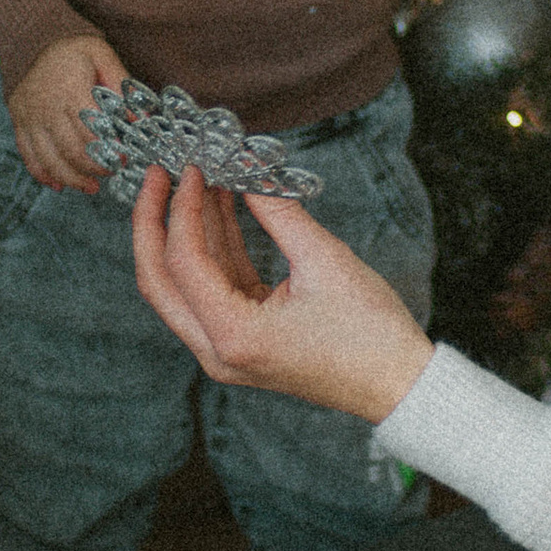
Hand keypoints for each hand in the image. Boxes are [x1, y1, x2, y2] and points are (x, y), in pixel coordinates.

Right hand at [8, 32, 125, 192]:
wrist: (30, 37)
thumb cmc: (72, 48)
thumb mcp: (102, 55)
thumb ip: (122, 85)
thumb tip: (141, 117)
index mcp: (71, 90)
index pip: (92, 132)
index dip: (110, 152)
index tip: (125, 160)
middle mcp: (47, 107)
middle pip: (71, 151)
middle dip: (95, 169)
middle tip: (111, 173)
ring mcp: (29, 117)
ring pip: (49, 160)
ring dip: (72, 179)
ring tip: (91, 187)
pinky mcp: (18, 122)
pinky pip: (29, 156)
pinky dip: (44, 174)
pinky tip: (60, 184)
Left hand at [132, 168, 433, 425]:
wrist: (396, 382)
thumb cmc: (370, 333)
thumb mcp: (324, 260)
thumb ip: (278, 212)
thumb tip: (247, 171)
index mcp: (234, 337)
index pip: (184, 262)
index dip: (184, 208)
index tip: (193, 168)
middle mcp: (217, 351)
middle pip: (159, 281)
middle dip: (153, 223)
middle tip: (158, 175)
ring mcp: (225, 350)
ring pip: (181, 285)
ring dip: (187, 231)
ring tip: (198, 180)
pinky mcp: (240, 340)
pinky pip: (212, 289)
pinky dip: (213, 249)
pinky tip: (221, 208)